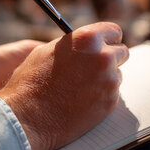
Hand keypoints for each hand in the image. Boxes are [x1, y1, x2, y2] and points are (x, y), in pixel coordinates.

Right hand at [0, 22, 128, 149]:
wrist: (27, 118)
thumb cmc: (30, 83)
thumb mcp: (47, 51)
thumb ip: (72, 45)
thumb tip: (84, 45)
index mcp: (88, 38)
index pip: (114, 31)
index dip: (108, 38)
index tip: (106, 44)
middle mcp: (104, 57)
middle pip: (122, 52)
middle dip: (110, 58)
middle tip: (95, 67)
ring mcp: (109, 81)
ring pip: (117, 75)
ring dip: (105, 79)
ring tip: (80, 88)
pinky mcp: (110, 103)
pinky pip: (112, 95)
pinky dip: (101, 97)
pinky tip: (82, 101)